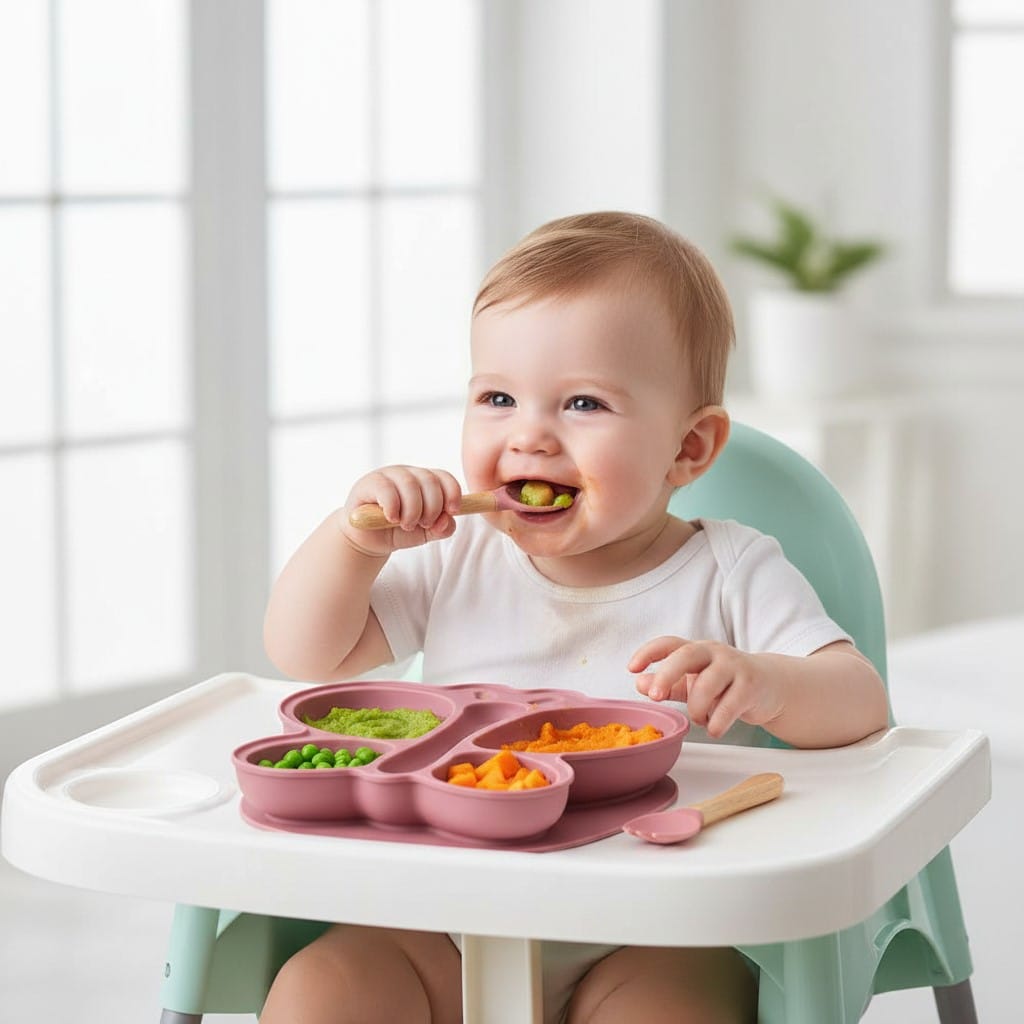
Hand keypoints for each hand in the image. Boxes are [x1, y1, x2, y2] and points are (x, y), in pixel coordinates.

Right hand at [341, 465, 462, 556]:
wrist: (368, 540)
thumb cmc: (398, 531)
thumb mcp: (426, 533)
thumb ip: (442, 528)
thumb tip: (447, 520)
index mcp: (425, 481)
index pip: (444, 477)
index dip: (453, 493)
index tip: (453, 511)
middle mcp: (409, 474)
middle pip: (430, 480)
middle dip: (432, 507)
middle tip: (423, 524)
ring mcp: (388, 475)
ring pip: (410, 484)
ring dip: (413, 510)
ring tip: (407, 525)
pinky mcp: (369, 483)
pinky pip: (386, 489)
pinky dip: (394, 507)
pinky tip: (392, 519)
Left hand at [629, 636, 784, 738]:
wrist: (770, 686)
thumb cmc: (725, 684)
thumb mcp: (694, 682)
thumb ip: (668, 684)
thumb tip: (639, 683)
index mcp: (696, 650)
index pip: (669, 643)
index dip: (648, 652)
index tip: (631, 668)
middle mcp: (714, 653)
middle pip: (686, 655)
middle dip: (666, 675)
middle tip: (654, 696)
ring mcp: (734, 667)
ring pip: (706, 685)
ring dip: (696, 709)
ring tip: (700, 718)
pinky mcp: (751, 686)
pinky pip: (728, 707)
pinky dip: (716, 723)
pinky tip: (715, 728)